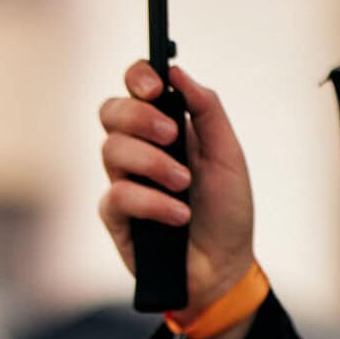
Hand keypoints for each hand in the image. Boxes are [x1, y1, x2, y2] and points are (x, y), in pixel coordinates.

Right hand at [98, 62, 257, 338]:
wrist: (223, 266)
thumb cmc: (226, 212)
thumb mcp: (228, 154)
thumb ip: (206, 109)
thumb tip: (177, 72)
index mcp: (164, 128)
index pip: (134, 88)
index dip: (137, 78)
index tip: (157, 87)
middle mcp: (138, 150)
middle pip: (111, 112)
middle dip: (140, 118)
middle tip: (172, 137)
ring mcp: (124, 182)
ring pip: (112, 151)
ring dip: (153, 164)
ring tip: (184, 186)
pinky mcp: (116, 217)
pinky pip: (119, 195)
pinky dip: (152, 202)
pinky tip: (177, 216)